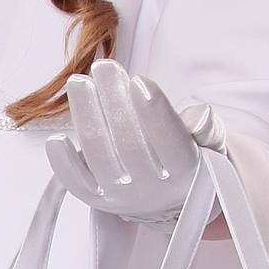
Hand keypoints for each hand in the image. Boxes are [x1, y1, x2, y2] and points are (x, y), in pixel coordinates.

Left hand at [46, 59, 224, 225]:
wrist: (172, 199)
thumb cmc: (190, 157)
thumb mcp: (212, 141)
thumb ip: (206, 126)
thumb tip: (195, 117)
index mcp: (188, 174)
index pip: (171, 143)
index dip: (155, 113)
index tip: (139, 81)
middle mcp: (153, 190)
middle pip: (130, 145)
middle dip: (114, 102)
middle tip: (104, 68)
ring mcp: (123, 197)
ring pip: (100, 158)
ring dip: (86, 118)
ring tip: (79, 83)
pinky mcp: (98, 200)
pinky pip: (76, 183)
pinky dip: (63, 162)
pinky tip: (57, 137)